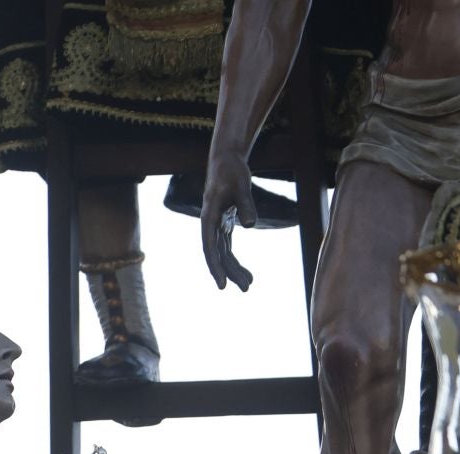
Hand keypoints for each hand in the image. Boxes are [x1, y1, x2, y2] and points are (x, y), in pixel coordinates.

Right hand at [200, 151, 256, 292]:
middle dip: (230, 273)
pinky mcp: (225, 225)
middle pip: (218, 255)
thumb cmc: (232, 170)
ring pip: (224, 254)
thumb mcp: (241, 185)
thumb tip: (250, 225)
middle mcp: (210, 225)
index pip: (210, 248)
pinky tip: (247, 273)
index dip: (215, 267)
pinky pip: (228, 248)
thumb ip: (246, 204)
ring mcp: (216, 226)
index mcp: (209, 218)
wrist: (226, 160)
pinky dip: (236, 261)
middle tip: (245, 289)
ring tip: (249, 285)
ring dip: (234, 270)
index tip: (221, 285)